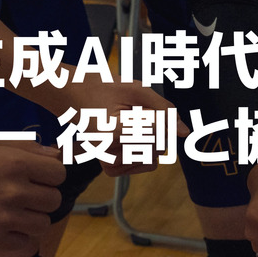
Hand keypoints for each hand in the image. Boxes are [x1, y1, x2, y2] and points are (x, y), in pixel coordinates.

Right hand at [0, 137, 65, 256]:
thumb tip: (54, 152)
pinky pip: (25, 243)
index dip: (50, 174)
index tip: (38, 176)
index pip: (58, 172)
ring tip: (16, 212)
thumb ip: (22, 145)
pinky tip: (6, 227)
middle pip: (54, 199)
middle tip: (25, 195)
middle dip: (43, 196)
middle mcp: (12, 191)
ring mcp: (3, 218)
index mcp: (13, 162)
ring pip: (43, 223)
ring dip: (33, 218)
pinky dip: (20, 237)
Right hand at [60, 78, 188, 176]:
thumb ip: (164, 110)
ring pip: (155, 156)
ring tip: (127, 122)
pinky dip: (145, 150)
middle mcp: (108, 153)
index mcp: (112, 133)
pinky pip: (147, 164)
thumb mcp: (136, 89)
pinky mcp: (111, 169)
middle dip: (154, 126)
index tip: (141, 106)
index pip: (159, 132)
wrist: (72, 95)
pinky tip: (129, 136)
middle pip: (159, 145)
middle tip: (130, 111)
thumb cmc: (103, 88)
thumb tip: (185, 133)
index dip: (159, 116)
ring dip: (150, 138)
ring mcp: (109, 163)